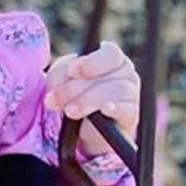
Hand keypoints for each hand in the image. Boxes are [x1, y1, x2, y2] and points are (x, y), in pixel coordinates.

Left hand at [43, 41, 139, 157]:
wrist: (83, 132)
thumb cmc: (74, 99)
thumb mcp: (61, 83)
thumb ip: (59, 75)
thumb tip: (58, 80)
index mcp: (111, 60)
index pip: (110, 53)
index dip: (91, 61)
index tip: (72, 71)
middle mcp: (125, 74)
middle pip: (107, 75)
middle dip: (76, 88)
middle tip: (54, 101)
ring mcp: (131, 95)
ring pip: (115, 91)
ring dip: (88, 101)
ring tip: (69, 112)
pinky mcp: (130, 117)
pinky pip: (127, 110)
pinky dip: (115, 108)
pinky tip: (105, 109)